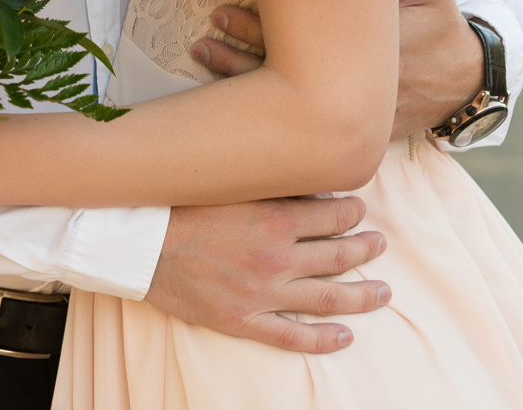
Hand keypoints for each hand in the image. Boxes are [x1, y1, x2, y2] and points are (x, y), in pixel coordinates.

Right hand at [145, 196, 388, 352]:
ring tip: (383, 292)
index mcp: (274, 218)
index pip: (333, 216)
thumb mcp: (229, 183)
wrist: (139, 244)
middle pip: (339, 255)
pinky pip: (292, 337)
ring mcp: (262, 293)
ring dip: (362, 295)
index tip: (359, 210)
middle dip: (366, 248)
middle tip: (380, 245)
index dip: (353, 212)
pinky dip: (323, 340)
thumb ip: (268, 185)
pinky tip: (345, 337)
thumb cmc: (178, 206)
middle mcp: (276, 258)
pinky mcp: (243, 320)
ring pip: (328, 298)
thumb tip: (304, 181)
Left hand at [190, 0, 481, 141]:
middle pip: (283, 76)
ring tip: (201, 56)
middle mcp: (356, 88)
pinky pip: (299, 124)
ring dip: (240, 80)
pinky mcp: (350, 130)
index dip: (256, 28)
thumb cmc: (441, 26)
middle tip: (201, 37)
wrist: (463, 84)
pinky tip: (228, 101)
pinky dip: (266, 113)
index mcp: (368, 50)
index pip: (299, 42)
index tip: (218, 11)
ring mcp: (352, 113)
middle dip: (238, 58)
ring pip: (285, 106)